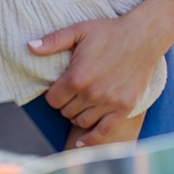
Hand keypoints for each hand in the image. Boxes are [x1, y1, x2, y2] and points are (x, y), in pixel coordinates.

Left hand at [33, 11, 171, 143]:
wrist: (143, 36)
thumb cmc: (109, 32)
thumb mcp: (79, 30)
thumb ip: (53, 41)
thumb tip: (30, 47)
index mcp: (77, 77)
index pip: (53, 100)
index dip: (53, 94)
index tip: (59, 88)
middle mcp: (91, 94)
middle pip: (65, 112)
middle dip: (65, 104)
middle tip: (71, 94)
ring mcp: (109, 103)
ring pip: (81, 122)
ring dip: (77, 116)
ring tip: (80, 105)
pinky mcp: (124, 108)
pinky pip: (103, 131)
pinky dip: (91, 139)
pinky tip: (82, 142)